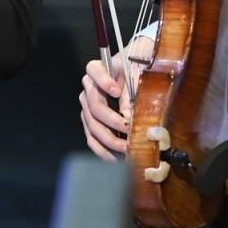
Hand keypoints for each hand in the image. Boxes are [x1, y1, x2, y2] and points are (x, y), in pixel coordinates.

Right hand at [79, 36, 151, 161]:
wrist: (139, 73)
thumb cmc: (138, 70)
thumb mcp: (138, 75)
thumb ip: (132, 92)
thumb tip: (128, 116)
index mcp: (98, 69)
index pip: (94, 71)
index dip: (103, 82)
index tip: (116, 91)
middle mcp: (89, 88)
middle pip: (94, 107)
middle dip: (112, 122)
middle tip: (129, 133)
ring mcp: (88, 106)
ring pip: (92, 126)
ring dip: (109, 141)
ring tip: (126, 149)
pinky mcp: (91, 122)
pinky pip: (92, 138)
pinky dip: (103, 150)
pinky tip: (117, 158)